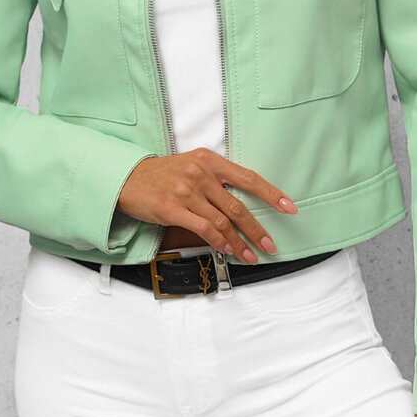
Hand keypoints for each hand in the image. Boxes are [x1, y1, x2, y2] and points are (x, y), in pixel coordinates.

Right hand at [117, 148, 296, 262]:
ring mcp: (187, 191)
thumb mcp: (192, 165)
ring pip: (223, 221)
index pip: (248, 177)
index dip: (271, 194)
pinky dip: (219, 241)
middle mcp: (200, 173)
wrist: (127, 178)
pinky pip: (204, 228)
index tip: (289, 207)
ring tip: (250, 255)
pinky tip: (227, 249)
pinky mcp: (173, 208)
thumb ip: (216, 179)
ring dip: (240, 242)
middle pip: (238, 206)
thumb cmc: (162, 174)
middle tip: (270, 245)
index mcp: (209, 160)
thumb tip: (242, 203)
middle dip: (258, 229)